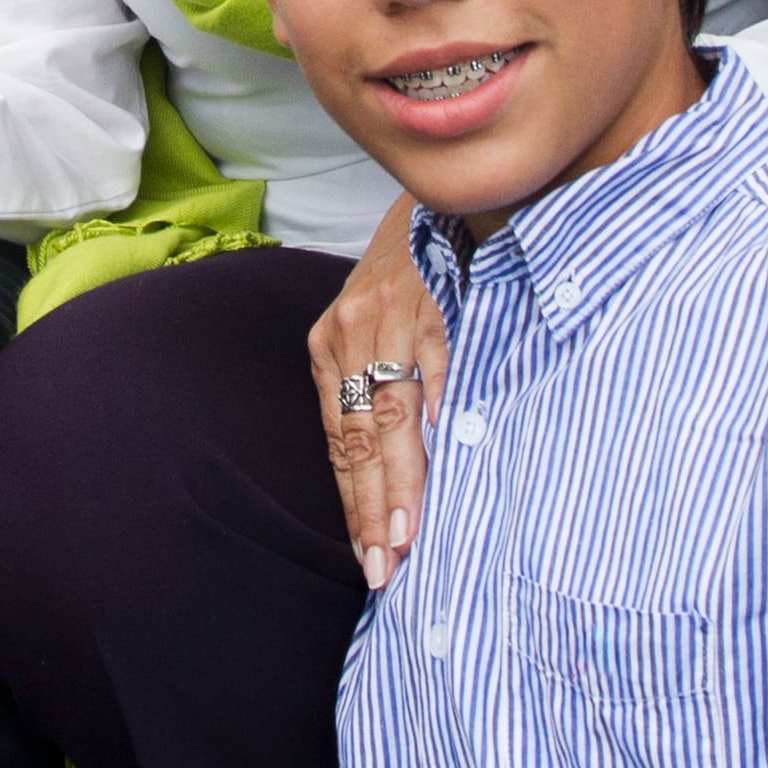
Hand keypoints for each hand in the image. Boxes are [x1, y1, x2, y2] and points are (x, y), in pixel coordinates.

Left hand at [308, 224, 445, 589]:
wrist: (436, 201)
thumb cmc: (408, 277)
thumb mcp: (377, 330)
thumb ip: (380, 391)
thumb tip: (395, 475)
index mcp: (328, 347)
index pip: (341, 443)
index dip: (355, 502)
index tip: (370, 556)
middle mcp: (347, 333)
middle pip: (358, 439)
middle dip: (372, 509)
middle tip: (382, 566)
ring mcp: (386, 316)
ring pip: (388, 413)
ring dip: (399, 481)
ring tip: (404, 536)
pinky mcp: (429, 300)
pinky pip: (431, 366)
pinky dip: (434, 410)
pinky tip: (439, 454)